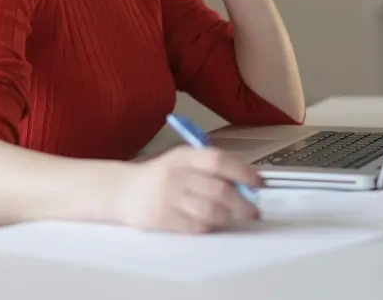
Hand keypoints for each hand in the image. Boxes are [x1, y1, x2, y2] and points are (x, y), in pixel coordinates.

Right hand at [116, 146, 261, 233]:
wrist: (123, 190)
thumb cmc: (161, 175)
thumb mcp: (181, 160)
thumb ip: (210, 167)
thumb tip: (246, 181)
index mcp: (184, 155)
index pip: (219, 161)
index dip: (243, 172)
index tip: (258, 183)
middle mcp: (177, 175)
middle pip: (219, 190)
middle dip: (243, 203)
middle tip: (253, 210)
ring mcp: (169, 198)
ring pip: (212, 212)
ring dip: (229, 216)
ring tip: (233, 216)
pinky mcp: (164, 219)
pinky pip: (198, 226)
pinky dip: (211, 226)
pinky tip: (212, 222)